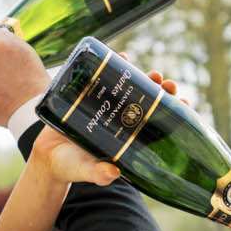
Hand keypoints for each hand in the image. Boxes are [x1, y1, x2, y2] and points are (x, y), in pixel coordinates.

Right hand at [29, 66, 177, 189]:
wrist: (46, 154)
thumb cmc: (70, 166)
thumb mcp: (84, 171)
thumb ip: (97, 174)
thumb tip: (112, 173)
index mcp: (132, 142)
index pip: (160, 126)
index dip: (175, 114)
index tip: (184, 104)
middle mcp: (125, 122)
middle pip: (152, 103)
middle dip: (163, 92)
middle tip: (167, 84)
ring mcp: (111, 108)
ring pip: (134, 88)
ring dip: (145, 77)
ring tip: (152, 72)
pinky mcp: (94, 96)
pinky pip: (109, 77)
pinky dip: (117, 64)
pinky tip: (124, 56)